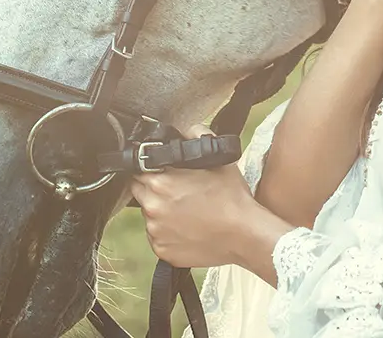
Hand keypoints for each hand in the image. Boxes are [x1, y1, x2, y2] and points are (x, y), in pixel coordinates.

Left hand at [131, 127, 287, 269]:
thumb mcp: (217, 159)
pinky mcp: (162, 251)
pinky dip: (168, 233)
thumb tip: (186, 130)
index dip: (150, 169)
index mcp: (160, 182)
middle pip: (139, 192)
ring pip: (149, 216)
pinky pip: (158, 237)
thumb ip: (197, 135)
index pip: (138, 170)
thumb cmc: (232, 198)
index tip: (163, 173)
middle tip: (178, 192)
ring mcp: (155, 232)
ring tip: (186, 212)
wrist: (244, 235)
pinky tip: (188, 228)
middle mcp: (152, 207)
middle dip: (153, 189)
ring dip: (161, 212)